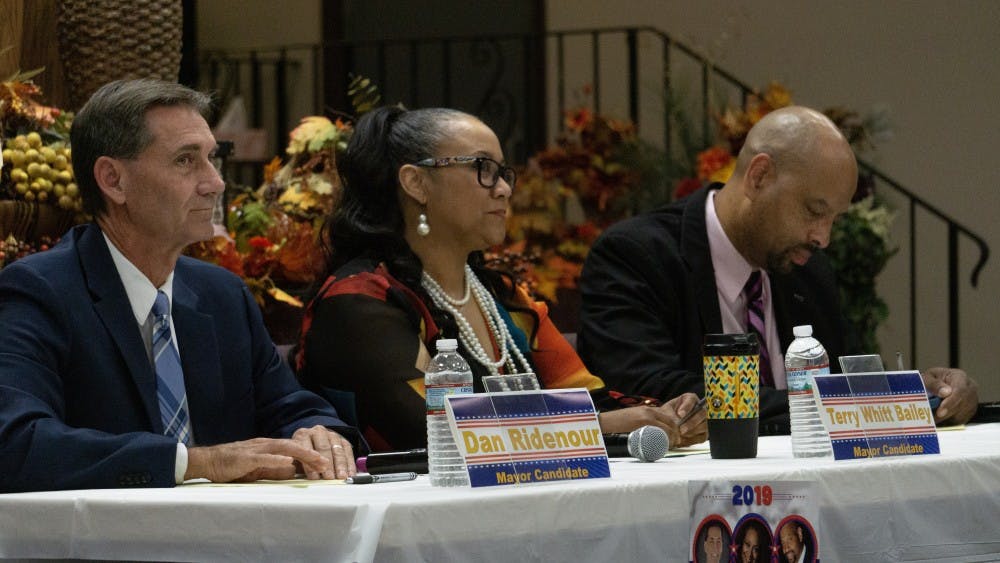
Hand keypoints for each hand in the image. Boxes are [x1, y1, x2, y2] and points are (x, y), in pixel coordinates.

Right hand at [185, 437, 333, 482]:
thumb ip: (273, 470)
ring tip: (315, 460)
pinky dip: (277, 460)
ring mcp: (255, 449)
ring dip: (301, 454)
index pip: (293, 449)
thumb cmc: (232, 466)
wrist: (207, 461)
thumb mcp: (257, 469)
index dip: (309, 455)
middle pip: (293, 446)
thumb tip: (292, 472)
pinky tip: (288, 463)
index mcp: (268, 447)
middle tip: (326, 463)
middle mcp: (264, 444)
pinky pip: (263, 458)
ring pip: (283, 449)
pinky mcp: (245, 457)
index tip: (324, 463)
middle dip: (311, 454)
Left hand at [291, 425, 356, 478]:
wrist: (314, 443)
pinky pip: (348, 451)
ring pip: (337, 450)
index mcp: (303, 435)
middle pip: (324, 448)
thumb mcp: (296, 459)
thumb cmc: (303, 455)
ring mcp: (332, 435)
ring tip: (341, 476)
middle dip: (327, 464)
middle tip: (329, 477)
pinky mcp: (343, 440)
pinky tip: (350, 473)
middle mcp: (318, 432)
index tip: (314, 477)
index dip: (310, 464)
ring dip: (340, 465)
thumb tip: (300, 478)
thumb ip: (298, 466)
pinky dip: (350, 464)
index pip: (306, 449)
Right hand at [597, 393, 707, 448]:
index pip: (668, 418)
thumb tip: (656, 434)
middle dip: (675, 434)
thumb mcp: (634, 419)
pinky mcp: (642, 424)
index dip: (674, 429)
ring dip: (672, 438)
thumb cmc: (618, 425)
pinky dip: (665, 440)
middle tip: (675, 443)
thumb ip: (645, 423)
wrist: (605, 423)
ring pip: (667, 428)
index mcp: (648, 410)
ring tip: (670, 446)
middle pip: (671, 423)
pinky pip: (660, 433)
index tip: (675, 437)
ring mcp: (646, 417)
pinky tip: (664, 446)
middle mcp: (649, 411)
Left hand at [669, 393, 707, 446]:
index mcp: (690, 399)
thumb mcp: (666, 411)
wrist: (666, 425)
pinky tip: (683, 440)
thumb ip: (670, 413)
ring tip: (681, 434)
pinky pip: (702, 437)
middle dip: (691, 422)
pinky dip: (692, 439)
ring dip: (692, 431)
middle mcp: (700, 408)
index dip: (687, 407)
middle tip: (681, 428)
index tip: (680, 414)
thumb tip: (676, 420)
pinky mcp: (703, 433)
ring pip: (704, 426)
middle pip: (702, 413)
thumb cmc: (667, 414)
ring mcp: (703, 421)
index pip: (692, 399)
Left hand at [922, 367, 978, 424]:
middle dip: (946, 413)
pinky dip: (950, 421)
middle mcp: (970, 388)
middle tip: (932, 419)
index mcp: (960, 376)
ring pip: (963, 414)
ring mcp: (972, 400)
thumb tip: (945, 393)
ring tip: (932, 418)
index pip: (960, 390)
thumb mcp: (928, 377)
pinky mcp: (970, 410)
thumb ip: (934, 384)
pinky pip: (962, 420)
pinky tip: (940, 419)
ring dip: (947, 418)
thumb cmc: (932, 379)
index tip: (940, 412)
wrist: (937, 383)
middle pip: (962, 404)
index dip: (950, 402)